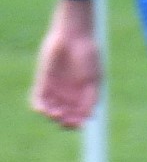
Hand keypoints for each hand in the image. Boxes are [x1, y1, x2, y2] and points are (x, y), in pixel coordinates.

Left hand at [31, 12, 102, 129]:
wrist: (74, 38)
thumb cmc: (88, 57)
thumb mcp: (93, 79)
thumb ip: (91, 98)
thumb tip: (89, 117)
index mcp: (83, 94)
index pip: (78, 115)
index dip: (78, 122)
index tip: (79, 123)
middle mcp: (69, 94)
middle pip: (64, 115)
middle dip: (65, 121)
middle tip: (66, 120)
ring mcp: (55, 89)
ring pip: (51, 110)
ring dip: (52, 116)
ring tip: (56, 114)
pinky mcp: (43, 82)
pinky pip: (38, 99)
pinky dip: (40, 107)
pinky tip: (43, 110)